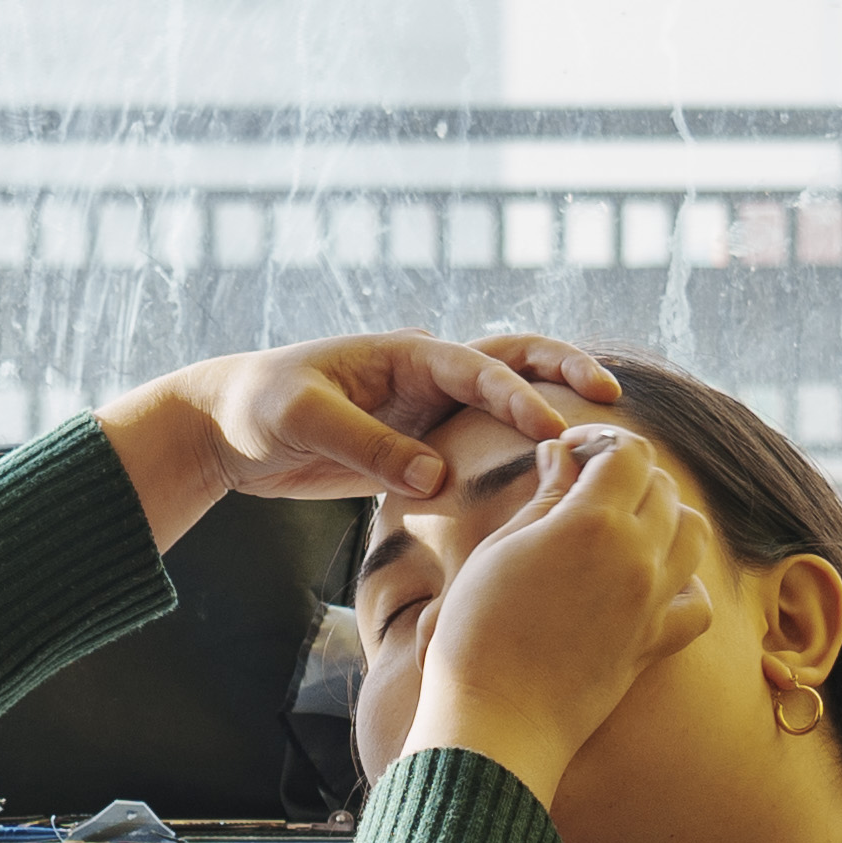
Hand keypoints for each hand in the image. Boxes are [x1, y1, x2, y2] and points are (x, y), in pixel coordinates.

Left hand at [104, 333, 622, 539]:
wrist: (229, 429)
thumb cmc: (260, 409)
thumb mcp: (305, 422)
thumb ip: (369, 448)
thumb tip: (437, 479)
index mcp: (404, 354)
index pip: (477, 367)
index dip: (517, 395)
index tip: (553, 429)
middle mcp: (425, 374)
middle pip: (511, 360)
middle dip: (562, 373)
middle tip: (612, 400)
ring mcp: (426, 409)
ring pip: (503, 399)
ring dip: (549, 408)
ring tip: (599, 437)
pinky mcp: (419, 446)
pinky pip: (480, 445)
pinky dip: (518, 455)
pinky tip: (549, 488)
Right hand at [388, 423, 716, 799]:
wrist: (495, 722)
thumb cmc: (477, 634)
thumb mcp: (499, 550)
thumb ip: (543, 497)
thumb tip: (562, 455)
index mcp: (593, 522)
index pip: (627, 452)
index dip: (600, 443)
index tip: (571, 454)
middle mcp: (636, 555)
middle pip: (662, 487)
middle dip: (628, 475)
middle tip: (585, 489)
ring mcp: (654, 602)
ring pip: (692, 533)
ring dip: (664, 518)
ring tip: (622, 529)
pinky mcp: (657, 644)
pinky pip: (699, 601)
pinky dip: (685, 583)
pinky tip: (650, 582)